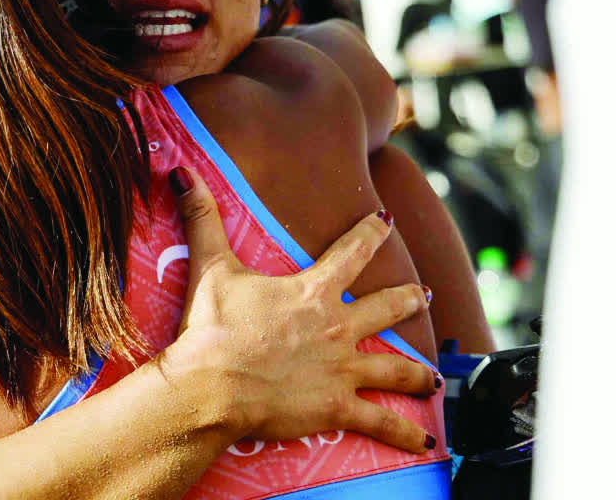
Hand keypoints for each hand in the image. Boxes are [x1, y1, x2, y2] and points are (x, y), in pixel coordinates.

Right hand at [160, 165, 437, 453]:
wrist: (213, 386)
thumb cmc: (212, 328)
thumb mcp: (210, 267)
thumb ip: (202, 218)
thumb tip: (182, 172)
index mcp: (312, 292)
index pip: (352, 251)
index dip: (371, 233)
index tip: (386, 221)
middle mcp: (337, 328)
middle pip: (387, 308)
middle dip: (409, 300)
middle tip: (426, 295)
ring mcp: (342, 369)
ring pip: (395, 369)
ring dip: (418, 374)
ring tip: (434, 379)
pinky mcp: (338, 408)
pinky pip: (381, 423)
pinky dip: (405, 435)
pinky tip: (426, 444)